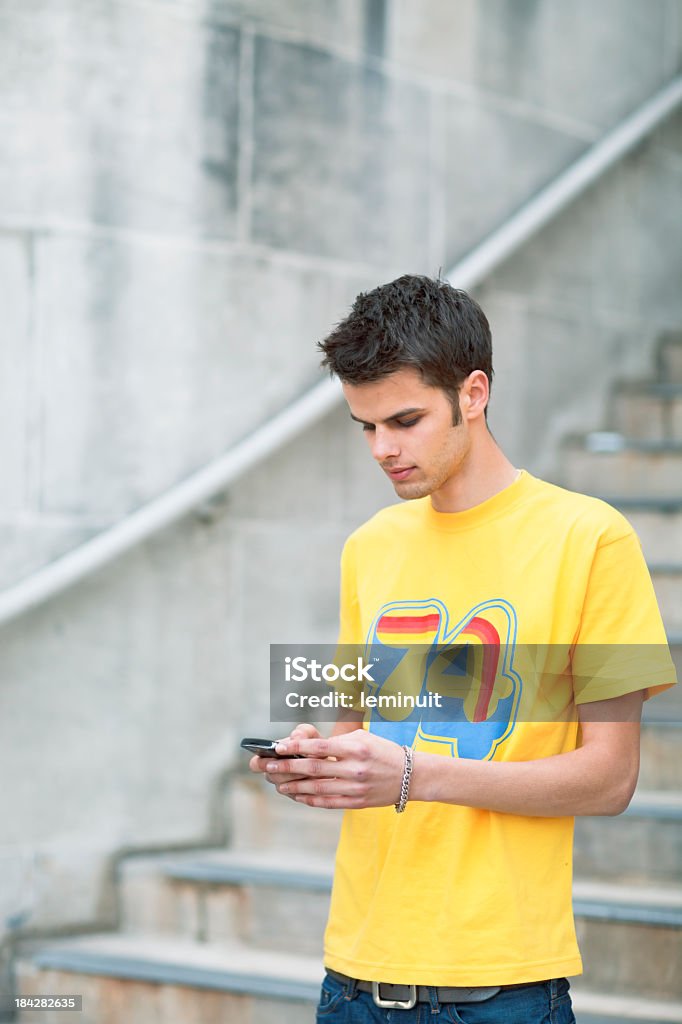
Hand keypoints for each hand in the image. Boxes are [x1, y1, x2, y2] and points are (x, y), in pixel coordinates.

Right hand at [249, 723, 322, 793]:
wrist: (330, 759)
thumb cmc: (314, 744)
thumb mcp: (310, 734)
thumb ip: (303, 732)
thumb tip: (296, 736)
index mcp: (270, 757)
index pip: (256, 764)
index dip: (261, 762)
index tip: (275, 754)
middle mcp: (274, 774)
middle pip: (272, 776)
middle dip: (285, 768)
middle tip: (298, 762)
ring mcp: (285, 787)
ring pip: (284, 787)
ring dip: (297, 778)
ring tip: (311, 771)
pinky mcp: (297, 797)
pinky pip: (298, 796)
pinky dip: (307, 788)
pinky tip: (317, 780)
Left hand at [262, 729, 405, 809]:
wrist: (410, 776)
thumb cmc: (382, 751)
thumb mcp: (362, 738)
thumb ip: (335, 742)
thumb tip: (306, 747)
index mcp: (354, 748)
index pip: (318, 747)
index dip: (295, 748)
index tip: (278, 748)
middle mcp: (354, 768)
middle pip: (312, 769)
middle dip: (286, 768)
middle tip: (267, 766)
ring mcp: (354, 788)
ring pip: (316, 789)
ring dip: (293, 786)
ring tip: (277, 783)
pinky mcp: (356, 802)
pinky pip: (326, 802)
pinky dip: (308, 799)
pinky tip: (296, 795)